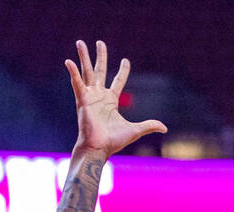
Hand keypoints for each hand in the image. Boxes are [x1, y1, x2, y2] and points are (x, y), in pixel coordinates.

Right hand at [67, 41, 166, 156]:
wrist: (99, 148)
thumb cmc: (113, 141)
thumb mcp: (135, 130)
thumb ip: (148, 126)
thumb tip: (165, 128)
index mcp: (111, 101)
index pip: (118, 81)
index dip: (123, 71)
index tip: (125, 60)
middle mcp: (99, 96)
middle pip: (100, 71)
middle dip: (100, 56)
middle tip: (100, 42)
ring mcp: (90, 97)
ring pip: (87, 72)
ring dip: (83, 57)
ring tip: (80, 42)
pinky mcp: (82, 100)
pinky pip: (77, 83)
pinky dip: (73, 73)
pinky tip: (68, 61)